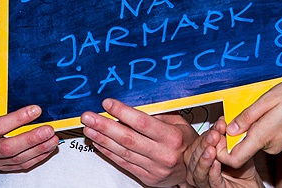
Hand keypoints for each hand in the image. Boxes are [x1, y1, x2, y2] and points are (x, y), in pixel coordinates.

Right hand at [0, 100, 58, 170]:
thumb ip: (5, 104)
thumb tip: (27, 98)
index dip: (18, 118)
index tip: (36, 110)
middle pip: (8, 147)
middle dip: (31, 139)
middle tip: (48, 130)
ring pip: (18, 158)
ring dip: (39, 149)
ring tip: (53, 138)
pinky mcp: (3, 167)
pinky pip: (22, 164)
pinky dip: (38, 156)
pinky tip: (48, 147)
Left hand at [81, 98, 197, 186]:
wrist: (192, 170)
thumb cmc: (185, 142)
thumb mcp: (179, 123)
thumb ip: (157, 116)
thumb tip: (131, 109)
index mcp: (172, 137)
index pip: (142, 123)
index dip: (123, 112)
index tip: (108, 103)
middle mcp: (162, 154)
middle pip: (128, 138)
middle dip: (104, 126)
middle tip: (89, 117)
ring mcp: (153, 168)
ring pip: (122, 152)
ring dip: (102, 139)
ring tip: (89, 128)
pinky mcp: (146, 177)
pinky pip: (123, 163)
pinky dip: (109, 152)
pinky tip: (98, 143)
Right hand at [185, 119, 263, 187]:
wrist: (250, 183)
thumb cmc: (240, 166)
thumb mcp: (233, 146)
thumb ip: (225, 135)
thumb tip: (222, 120)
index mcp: (201, 155)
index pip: (197, 143)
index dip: (206, 133)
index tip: (218, 124)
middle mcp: (200, 167)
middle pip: (194, 156)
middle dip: (204, 143)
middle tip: (215, 134)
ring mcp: (205, 179)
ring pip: (198, 170)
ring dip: (205, 158)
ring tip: (212, 149)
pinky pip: (211, 181)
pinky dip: (213, 171)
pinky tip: (217, 163)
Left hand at [219, 79, 281, 168]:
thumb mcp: (269, 99)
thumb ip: (248, 116)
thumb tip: (230, 129)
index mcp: (263, 136)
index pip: (234, 158)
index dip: (221, 149)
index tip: (219, 131)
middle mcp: (268, 146)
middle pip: (240, 149)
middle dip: (231, 134)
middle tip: (229, 115)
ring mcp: (275, 146)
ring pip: (251, 141)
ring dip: (245, 128)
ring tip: (248, 110)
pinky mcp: (280, 142)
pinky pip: (262, 138)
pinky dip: (256, 127)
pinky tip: (261, 113)